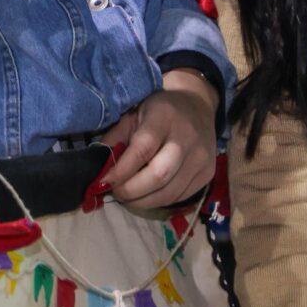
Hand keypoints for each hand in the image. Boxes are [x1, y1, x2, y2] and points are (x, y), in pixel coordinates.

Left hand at [99, 69, 216, 213]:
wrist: (197, 105)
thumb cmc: (158, 110)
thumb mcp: (133, 114)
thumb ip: (115, 139)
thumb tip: (97, 169)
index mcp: (164, 116)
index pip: (142, 150)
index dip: (121, 171)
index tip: (103, 182)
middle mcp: (187, 137)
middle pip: (158, 176)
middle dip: (131, 191)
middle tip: (115, 192)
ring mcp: (201, 157)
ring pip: (169, 192)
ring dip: (143, 201)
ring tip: (128, 197)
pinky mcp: (208, 173)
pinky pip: (180, 197)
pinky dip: (159, 201)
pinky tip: (147, 195)